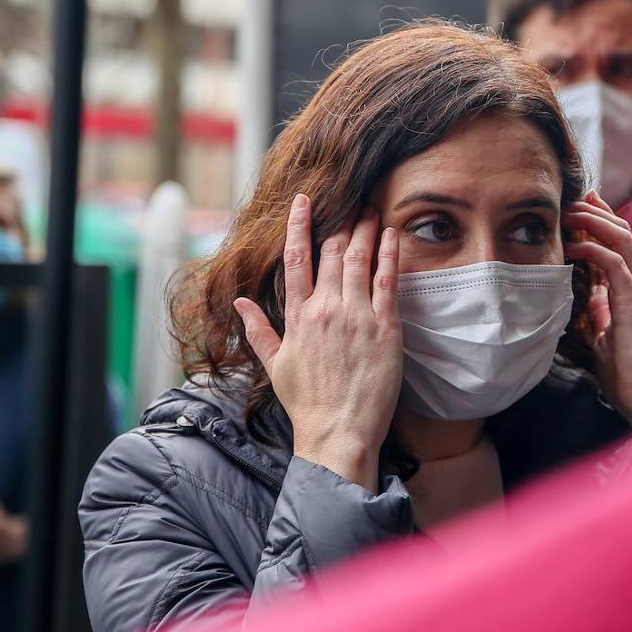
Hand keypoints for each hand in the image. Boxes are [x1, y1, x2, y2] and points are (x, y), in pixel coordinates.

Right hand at [233, 195, 402, 490]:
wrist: (337, 431)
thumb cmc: (307, 403)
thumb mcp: (274, 366)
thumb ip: (259, 330)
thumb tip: (240, 303)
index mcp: (298, 317)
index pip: (295, 260)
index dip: (299, 226)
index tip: (303, 201)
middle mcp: (326, 310)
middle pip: (332, 253)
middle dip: (341, 222)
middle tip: (351, 199)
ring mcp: (356, 316)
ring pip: (360, 260)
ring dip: (366, 229)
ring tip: (372, 208)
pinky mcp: (385, 327)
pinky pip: (387, 281)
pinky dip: (390, 254)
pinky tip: (392, 234)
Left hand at [563, 190, 631, 434]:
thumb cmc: (629, 376)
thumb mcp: (605, 338)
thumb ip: (599, 314)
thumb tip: (586, 297)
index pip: (619, 246)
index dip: (602, 222)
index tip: (581, 205)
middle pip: (622, 234)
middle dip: (598, 212)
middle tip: (574, 198)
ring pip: (622, 242)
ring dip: (595, 222)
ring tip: (570, 213)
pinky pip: (616, 266)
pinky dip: (594, 250)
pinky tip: (574, 246)